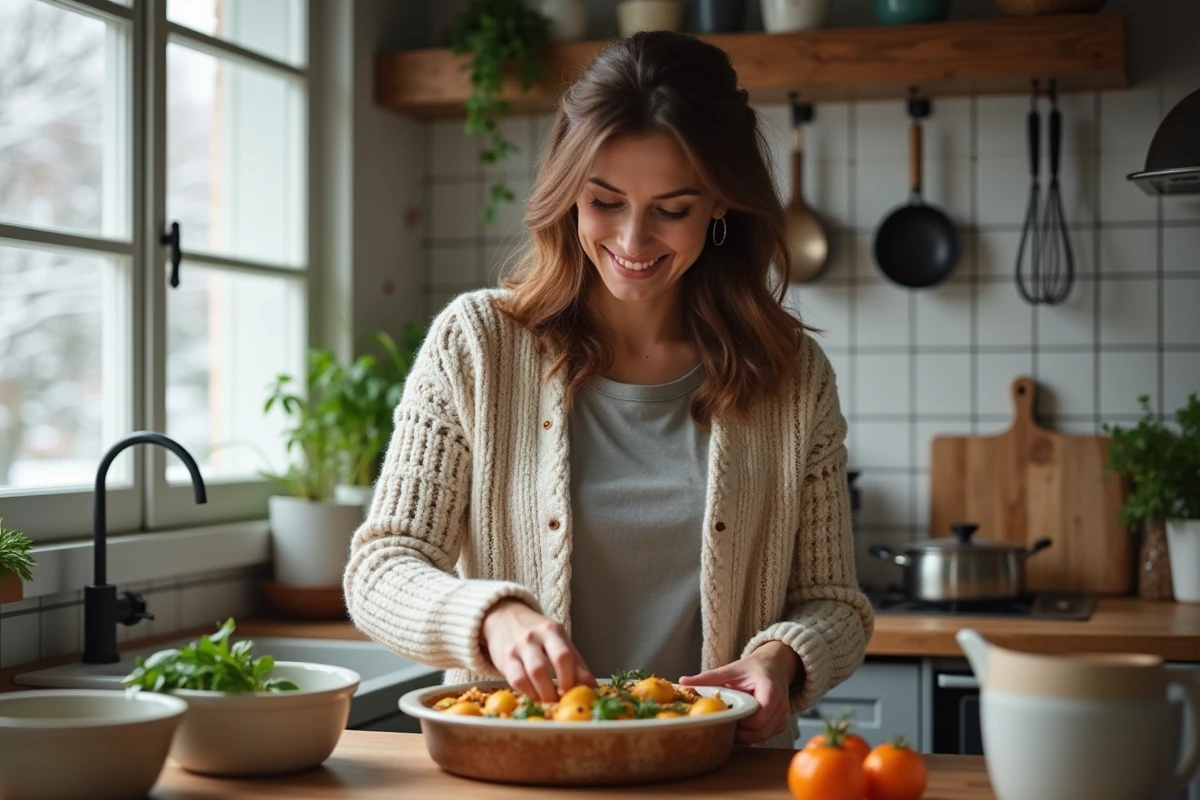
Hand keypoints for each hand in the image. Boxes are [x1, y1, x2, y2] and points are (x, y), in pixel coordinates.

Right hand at [480, 598, 595, 702]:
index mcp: (552, 630)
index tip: (575, 693)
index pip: (564, 656)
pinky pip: (515, 681)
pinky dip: (528, 693)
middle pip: (543, 668)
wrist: (504, 617)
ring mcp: (516, 648)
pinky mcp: (504, 660)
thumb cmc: (538, 633)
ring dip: (541, 695)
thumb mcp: (559, 639)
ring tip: (549, 702)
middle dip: (554, 691)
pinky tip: (535, 696)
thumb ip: (575, 662)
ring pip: (528, 676)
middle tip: (561, 702)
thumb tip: (591, 685)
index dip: (570, 679)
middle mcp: (533, 637)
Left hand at [679, 641, 802, 744]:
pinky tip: (741, 726)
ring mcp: (783, 715)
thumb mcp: (730, 669)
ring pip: (764, 737)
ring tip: (730, 726)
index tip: (727, 717)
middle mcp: (781, 705)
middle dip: (741, 733)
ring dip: (746, 736)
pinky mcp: (780, 723)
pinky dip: (753, 735)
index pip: (758, 718)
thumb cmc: (751, 668)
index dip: (741, 722)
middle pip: (761, 731)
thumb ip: (708, 678)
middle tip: (724, 726)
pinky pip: (766, 736)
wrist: (773, 665)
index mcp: (770, 690)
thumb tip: (682, 682)